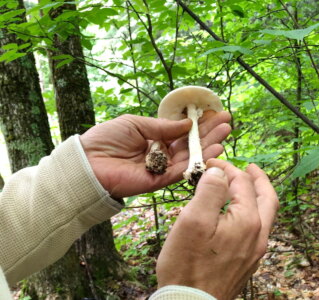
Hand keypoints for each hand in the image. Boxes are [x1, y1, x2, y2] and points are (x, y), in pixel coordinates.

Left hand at [80, 112, 230, 197]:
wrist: (88, 162)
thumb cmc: (107, 139)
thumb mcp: (136, 123)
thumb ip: (163, 126)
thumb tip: (188, 124)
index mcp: (154, 138)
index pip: (181, 131)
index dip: (199, 123)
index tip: (215, 114)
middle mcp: (161, 153)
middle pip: (190, 143)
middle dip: (209, 133)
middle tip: (228, 122)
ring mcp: (162, 168)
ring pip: (191, 157)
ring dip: (209, 145)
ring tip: (226, 133)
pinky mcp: (160, 181)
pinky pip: (183, 171)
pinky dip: (199, 162)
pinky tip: (215, 150)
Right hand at [156, 159, 278, 299]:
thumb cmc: (187, 264)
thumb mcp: (193, 221)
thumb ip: (209, 191)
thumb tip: (219, 172)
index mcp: (247, 221)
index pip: (242, 183)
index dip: (227, 168)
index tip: (211, 162)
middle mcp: (258, 235)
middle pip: (267, 198)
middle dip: (259, 179)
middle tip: (250, 167)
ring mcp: (255, 251)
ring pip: (265, 215)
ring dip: (258, 196)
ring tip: (246, 186)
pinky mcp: (247, 262)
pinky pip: (257, 230)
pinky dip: (252, 212)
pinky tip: (238, 214)